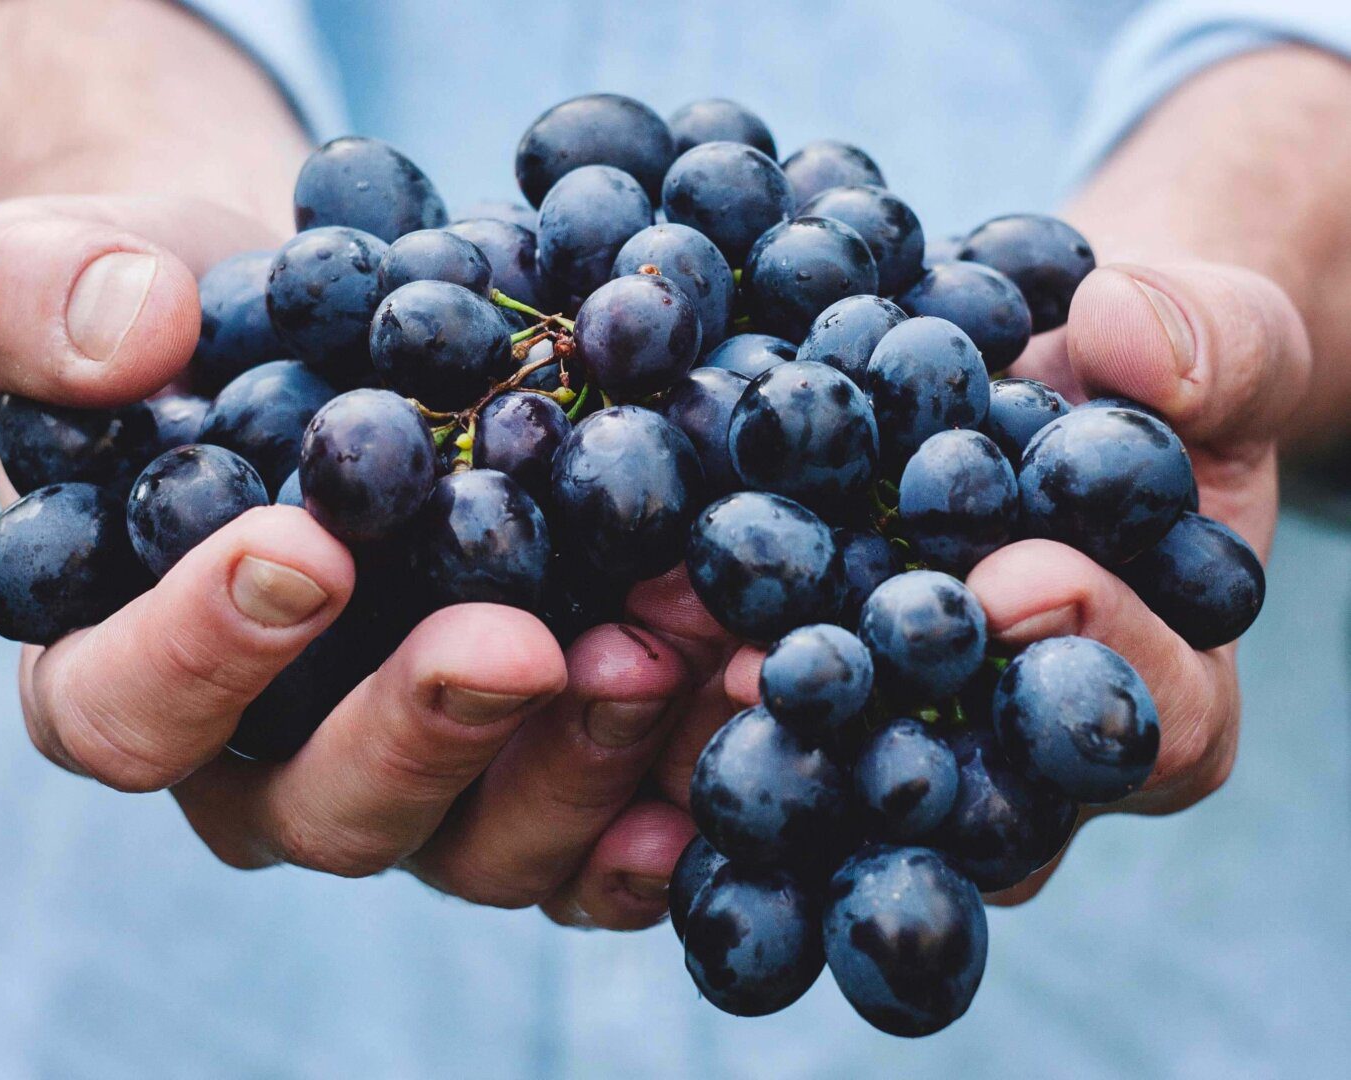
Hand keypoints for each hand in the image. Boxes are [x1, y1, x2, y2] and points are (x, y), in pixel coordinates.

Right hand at [0, 194, 703, 928]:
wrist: (338, 331)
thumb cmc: (194, 317)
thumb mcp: (81, 268)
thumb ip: (48, 296)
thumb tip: (127, 336)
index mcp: (128, 672)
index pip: (128, 710)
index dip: (200, 653)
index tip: (304, 549)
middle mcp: (272, 765)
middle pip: (331, 808)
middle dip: (430, 727)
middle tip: (522, 643)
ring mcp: (421, 784)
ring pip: (485, 841)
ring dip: (585, 758)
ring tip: (674, 649)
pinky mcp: (535, 774)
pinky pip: (599, 837)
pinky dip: (671, 792)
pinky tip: (738, 719)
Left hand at [719, 258, 1310, 902]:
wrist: (1042, 369)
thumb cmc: (1154, 373)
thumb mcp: (1224, 340)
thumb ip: (1214, 346)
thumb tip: (1124, 337)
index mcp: (1166, 691)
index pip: (1159, 719)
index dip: (1096, 654)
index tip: (1017, 581)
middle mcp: (1028, 745)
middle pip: (979, 787)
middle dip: (892, 725)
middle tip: (800, 669)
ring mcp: (916, 726)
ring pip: (852, 764)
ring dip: (767, 713)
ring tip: (689, 648)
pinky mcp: (824, 680)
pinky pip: (768, 694)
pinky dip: (702, 657)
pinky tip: (636, 616)